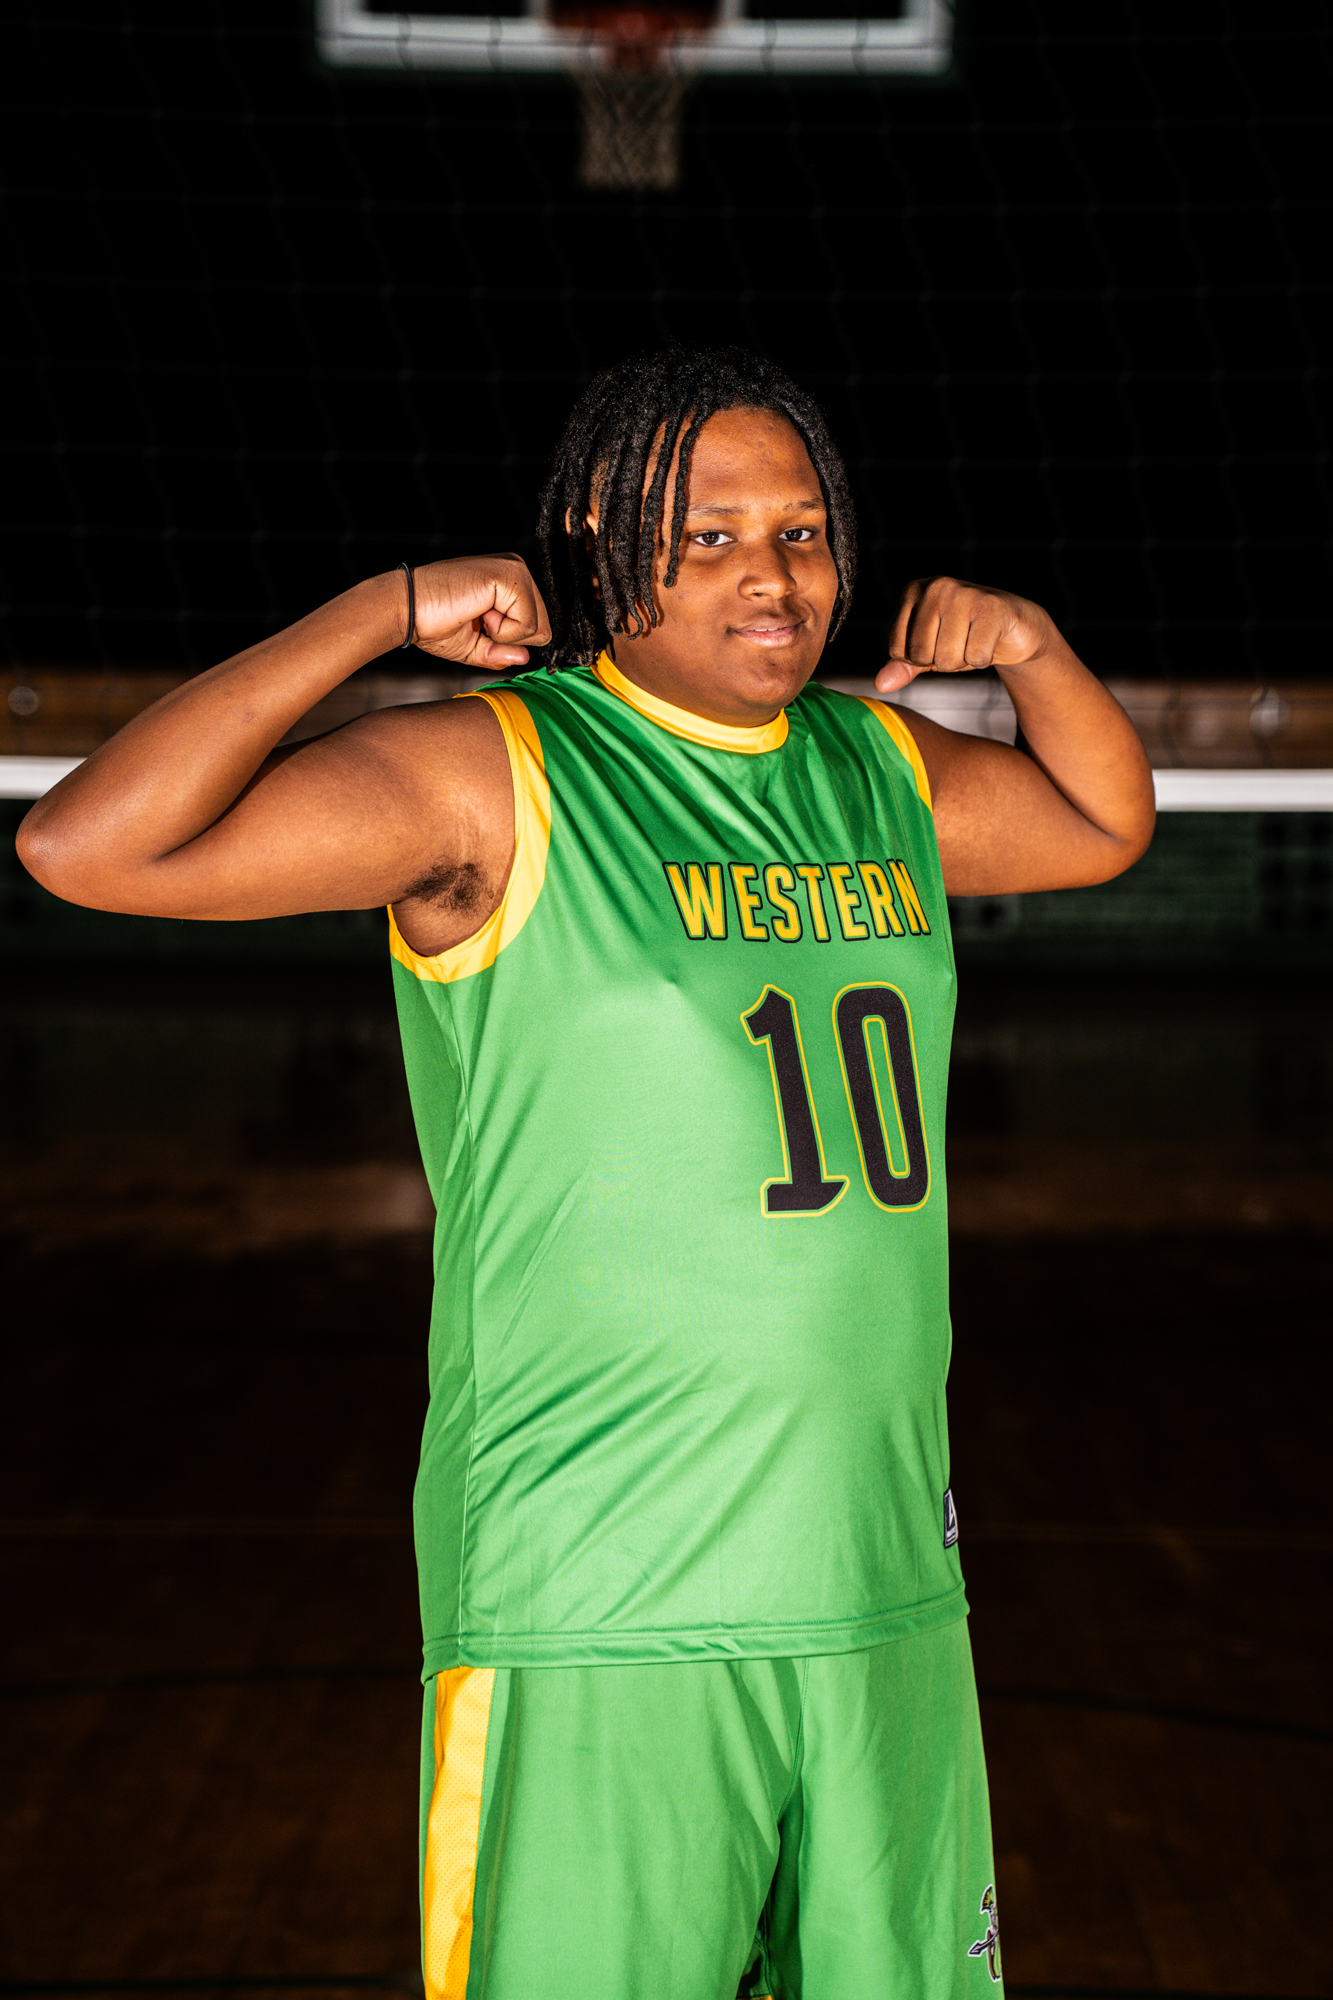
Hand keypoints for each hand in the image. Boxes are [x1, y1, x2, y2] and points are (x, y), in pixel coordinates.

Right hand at [408, 555, 551, 669]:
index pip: (537, 625)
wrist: (407, 610)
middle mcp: (516, 570)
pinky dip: (502, 630)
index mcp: (510, 582)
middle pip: (542, 628)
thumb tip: (526, 657)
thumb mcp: (476, 647)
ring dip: (504, 634)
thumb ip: (503, 652)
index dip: (509, 641)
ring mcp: (514, 569)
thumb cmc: (433, 623)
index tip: (478, 626)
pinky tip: (478, 612)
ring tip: (475, 614)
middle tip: (476, 620)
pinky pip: (527, 623)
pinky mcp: (509, 575)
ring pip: (537, 626)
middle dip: (509, 639)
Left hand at [875, 577, 1053, 692]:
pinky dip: (983, 659)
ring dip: (962, 661)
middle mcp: (936, 586)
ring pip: (947, 658)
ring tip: (973, 641)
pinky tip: (990, 641)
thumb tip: (880, 684)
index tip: (937, 642)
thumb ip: (903, 666)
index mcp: (913, 591)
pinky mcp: (993, 607)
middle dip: (941, 662)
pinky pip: (975, 657)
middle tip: (959, 643)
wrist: (1014, 627)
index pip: (896, 649)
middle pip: (921, 654)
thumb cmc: (963, 637)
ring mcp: (965, 593)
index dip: (918, 659)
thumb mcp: (927, 651)